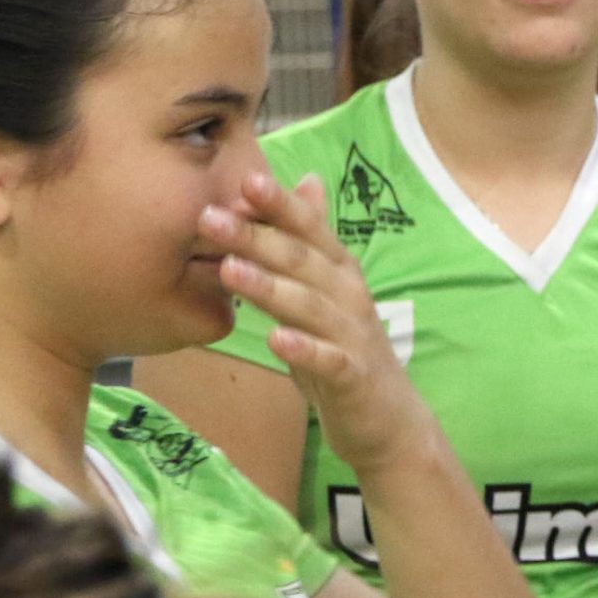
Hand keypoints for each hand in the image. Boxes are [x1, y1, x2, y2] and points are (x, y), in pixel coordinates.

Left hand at [204, 171, 434, 472]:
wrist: (388, 419)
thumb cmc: (345, 349)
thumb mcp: (325, 290)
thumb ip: (308, 241)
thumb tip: (306, 179)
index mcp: (340, 272)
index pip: (310, 230)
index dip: (280, 205)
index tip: (243, 179)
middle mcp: (350, 296)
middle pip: (302, 261)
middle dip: (256, 237)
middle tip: (209, 217)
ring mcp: (353, 337)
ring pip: (310, 306)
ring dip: (270, 286)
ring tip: (229, 270)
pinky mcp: (354, 378)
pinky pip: (328, 360)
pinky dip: (304, 349)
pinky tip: (274, 340)